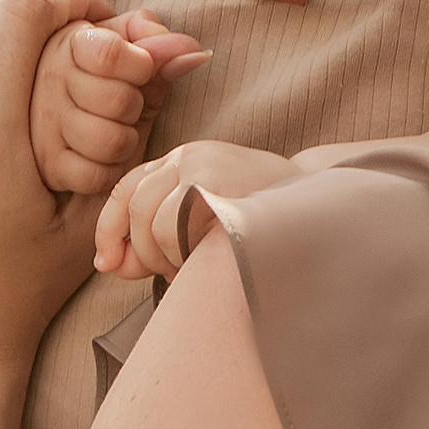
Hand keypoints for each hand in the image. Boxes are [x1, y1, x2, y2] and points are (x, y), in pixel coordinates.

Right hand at [27, 8, 208, 197]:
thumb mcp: (131, 54)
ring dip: (126, 140)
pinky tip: (104, 156)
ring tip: (117, 129)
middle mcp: (51, 81)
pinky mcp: (50, 165)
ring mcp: (46, 125)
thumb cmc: (108, 79)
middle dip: (136, 106)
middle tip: (127, 105)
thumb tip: (196, 54)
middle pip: (119, 101)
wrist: (68, 113)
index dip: (141, 65)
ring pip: (110, 142)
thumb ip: (160, 45)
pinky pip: (95, 176)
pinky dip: (110, 171)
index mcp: (72, 44)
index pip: (110, 54)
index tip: (143, 68)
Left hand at [95, 139, 294, 280]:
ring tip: (192, 266)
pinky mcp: (214, 179)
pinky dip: (177, 253)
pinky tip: (202, 259)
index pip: (127, 189)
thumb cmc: (264, 227)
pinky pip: (170, 225)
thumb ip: (155, 243)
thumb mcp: (204, 229)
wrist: (322, 208)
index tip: (106, 264)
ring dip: (162, 256)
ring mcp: (202, 163)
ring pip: (150, 219)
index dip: (109, 229)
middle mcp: (189, 155)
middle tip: (169, 273)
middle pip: (134, 206)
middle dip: (140, 251)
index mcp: (184, 161)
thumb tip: (110, 265)